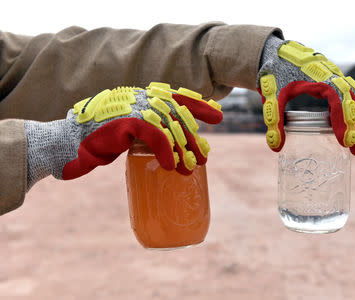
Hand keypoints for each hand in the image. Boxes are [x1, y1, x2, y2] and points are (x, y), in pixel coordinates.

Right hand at [25, 82, 222, 187]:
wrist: (61, 146)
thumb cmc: (93, 144)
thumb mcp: (124, 134)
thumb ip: (144, 133)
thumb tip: (170, 147)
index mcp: (139, 99)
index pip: (174, 97)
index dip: (197, 104)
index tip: (217, 115)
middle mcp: (137, 98)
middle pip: (176, 112)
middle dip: (194, 135)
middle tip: (205, 155)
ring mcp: (130, 107)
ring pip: (169, 124)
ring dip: (183, 148)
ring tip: (192, 167)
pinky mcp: (123, 121)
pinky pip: (154, 134)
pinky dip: (165, 150)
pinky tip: (170, 165)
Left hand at [257, 36, 354, 154]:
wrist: (274, 52)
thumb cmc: (274, 73)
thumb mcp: (272, 97)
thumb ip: (274, 121)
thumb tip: (276, 147)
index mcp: (318, 78)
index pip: (338, 100)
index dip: (344, 120)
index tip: (346, 141)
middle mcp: (331, 75)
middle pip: (352, 101)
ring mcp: (334, 76)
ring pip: (353, 98)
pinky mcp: (333, 79)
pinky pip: (348, 95)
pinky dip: (352, 111)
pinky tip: (351, 127)